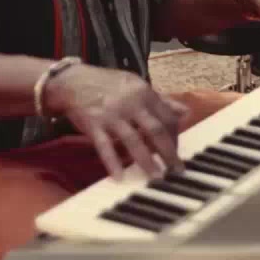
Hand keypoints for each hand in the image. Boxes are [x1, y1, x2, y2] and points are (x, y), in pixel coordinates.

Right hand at [45, 63, 188, 178]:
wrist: (73, 81)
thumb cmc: (108, 84)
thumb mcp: (137, 85)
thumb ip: (161, 100)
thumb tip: (186, 112)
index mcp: (144, 93)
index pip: (167, 118)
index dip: (175, 137)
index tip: (176, 152)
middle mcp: (130, 103)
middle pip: (155, 130)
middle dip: (169, 152)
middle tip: (177, 171)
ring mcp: (112, 114)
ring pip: (133, 141)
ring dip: (146, 161)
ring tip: (156, 177)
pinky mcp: (94, 125)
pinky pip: (105, 147)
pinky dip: (112, 162)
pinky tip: (119, 177)